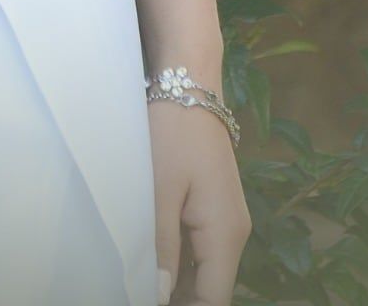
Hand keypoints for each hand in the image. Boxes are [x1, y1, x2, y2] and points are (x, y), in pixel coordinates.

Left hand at [150, 97, 251, 303]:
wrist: (189, 84)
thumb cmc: (172, 132)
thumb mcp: (159, 189)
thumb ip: (160, 244)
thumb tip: (160, 295)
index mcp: (225, 235)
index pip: (214, 300)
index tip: (147, 304)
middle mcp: (232, 234)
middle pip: (211, 289)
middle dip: (179, 299)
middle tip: (134, 293)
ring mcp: (225, 220)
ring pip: (204, 270)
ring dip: (177, 283)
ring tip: (137, 283)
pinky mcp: (213, 207)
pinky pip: (199, 248)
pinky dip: (179, 261)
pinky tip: (149, 263)